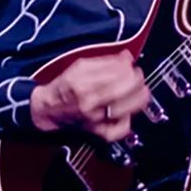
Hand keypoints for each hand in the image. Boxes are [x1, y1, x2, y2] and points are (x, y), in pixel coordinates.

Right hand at [29, 54, 148, 141]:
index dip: (128, 67)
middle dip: (136, 80)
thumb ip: (104, 61)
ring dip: (139, 97)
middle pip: (123, 90)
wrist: (49, 110)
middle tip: (138, 75)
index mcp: (82, 83)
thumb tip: (126, 58)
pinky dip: (128, 120)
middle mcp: (89, 102)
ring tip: (141, 90)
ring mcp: (95, 119)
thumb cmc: (63, 88)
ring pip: (127, 109)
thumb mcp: (79, 67)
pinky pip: (120, 129)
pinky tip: (128, 111)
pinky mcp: (98, 132)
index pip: (114, 73)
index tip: (131, 64)